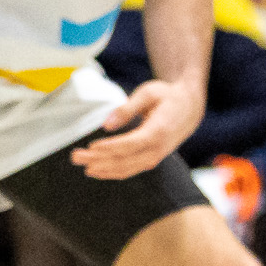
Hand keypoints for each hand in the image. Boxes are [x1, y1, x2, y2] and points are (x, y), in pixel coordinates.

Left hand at [70, 80, 201, 179]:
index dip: (110, 147)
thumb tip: (107, 125)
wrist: (190, 107)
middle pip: (125, 159)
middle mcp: (159, 148)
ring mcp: (156, 156)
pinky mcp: (152, 159)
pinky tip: (96, 170)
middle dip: (98, 160)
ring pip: (127, 168)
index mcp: (160, 130)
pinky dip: (112, 172)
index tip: (91, 146)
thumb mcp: (148, 93)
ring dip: (102, 168)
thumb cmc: (168, 96)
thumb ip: (127, 108)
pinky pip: (131, 170)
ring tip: (81, 164)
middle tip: (75, 156)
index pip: (132, 144)